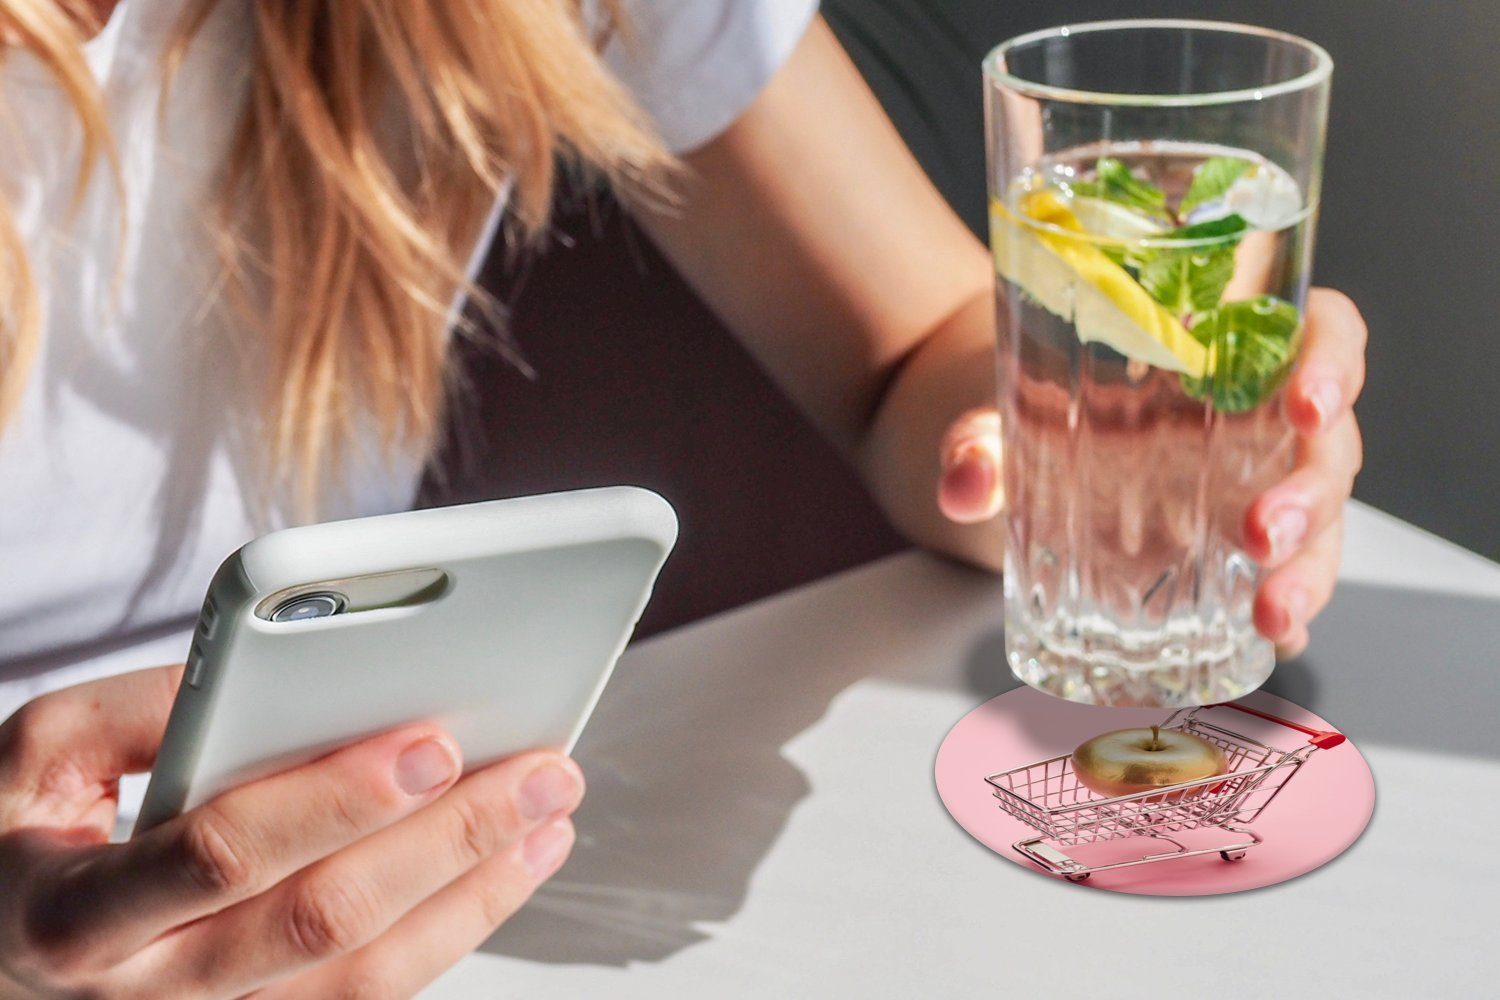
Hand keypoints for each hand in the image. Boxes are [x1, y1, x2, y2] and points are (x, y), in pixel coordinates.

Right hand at [0, 665, 582, 998]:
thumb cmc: (18, 840)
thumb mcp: (38, 755)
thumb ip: (143, 709)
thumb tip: (280, 672)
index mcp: (79, 913)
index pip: (226, 856)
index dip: (336, 800)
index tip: (432, 741)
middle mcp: (150, 991)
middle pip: (325, 921)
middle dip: (448, 842)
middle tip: (541, 773)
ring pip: (366, 977)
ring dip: (476, 893)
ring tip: (551, 816)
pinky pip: (369, 995)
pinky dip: (452, 930)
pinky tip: (506, 869)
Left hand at [936, 287, 1365, 656]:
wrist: (1004, 446)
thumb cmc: (1028, 401)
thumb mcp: (999, 409)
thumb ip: (978, 439)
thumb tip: (964, 481)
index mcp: (1224, 353)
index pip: (1320, 332)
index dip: (1334, 361)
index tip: (1306, 401)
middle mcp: (1255, 421)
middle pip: (1328, 445)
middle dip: (1312, 495)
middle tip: (1264, 534)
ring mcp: (1251, 490)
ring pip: (1320, 523)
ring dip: (1310, 571)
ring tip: (1273, 617)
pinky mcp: (1231, 553)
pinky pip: (1281, 579)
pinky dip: (1288, 614)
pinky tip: (1275, 644)